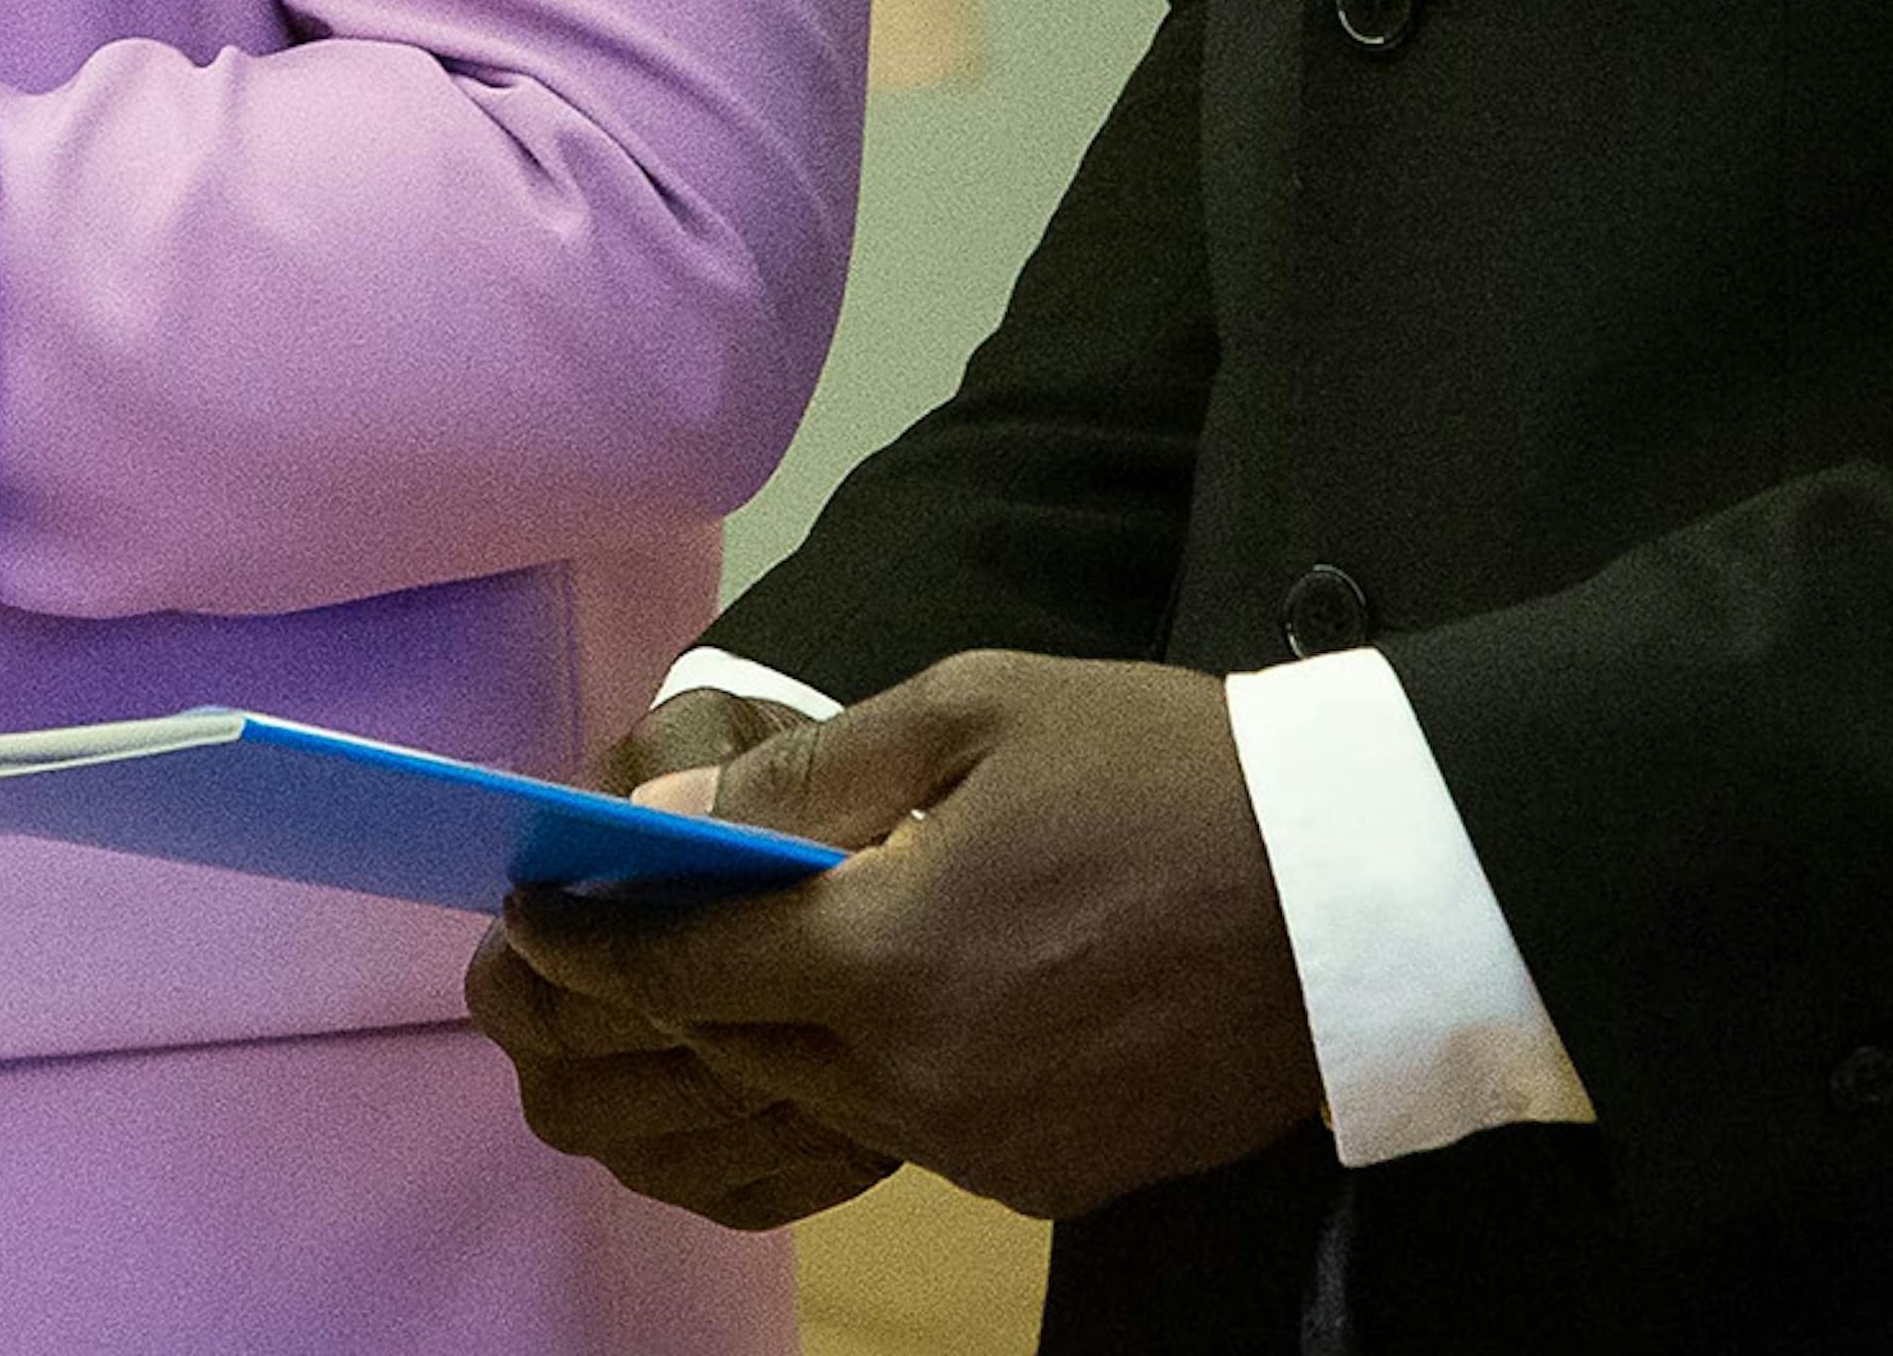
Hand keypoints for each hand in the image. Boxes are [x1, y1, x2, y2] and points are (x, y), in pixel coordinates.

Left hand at [490, 651, 1329, 1222]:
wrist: (1364, 895)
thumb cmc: (1168, 772)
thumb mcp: (977, 711)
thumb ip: (806, 774)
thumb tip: (666, 823)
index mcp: (892, 956)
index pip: (683, 971)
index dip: (589, 942)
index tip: (528, 912)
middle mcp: (923, 1078)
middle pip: (735, 1049)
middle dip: (661, 995)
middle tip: (609, 937)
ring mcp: (990, 1147)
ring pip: (817, 1100)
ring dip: (767, 1037)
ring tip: (743, 964)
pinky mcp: (1050, 1181)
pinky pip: (910, 1134)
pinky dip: (868, 1077)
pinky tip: (882, 1011)